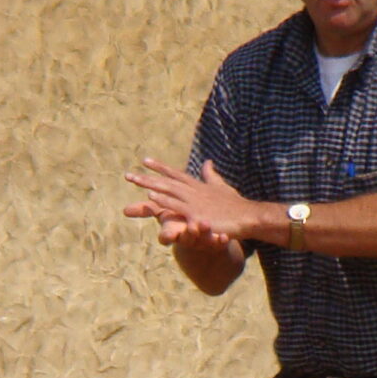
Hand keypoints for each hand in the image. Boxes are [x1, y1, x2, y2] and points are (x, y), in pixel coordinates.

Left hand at [122, 158, 267, 244]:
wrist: (248, 216)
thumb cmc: (235, 205)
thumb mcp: (222, 186)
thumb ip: (211, 175)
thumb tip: (208, 162)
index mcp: (198, 186)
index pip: (175, 174)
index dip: (160, 167)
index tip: (145, 161)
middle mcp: (193, 190)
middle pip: (166, 181)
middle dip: (147, 177)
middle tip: (128, 175)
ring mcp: (194, 201)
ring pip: (168, 190)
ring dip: (150, 184)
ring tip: (134, 180)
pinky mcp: (197, 213)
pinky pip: (176, 205)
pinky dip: (163, 199)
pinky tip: (150, 196)